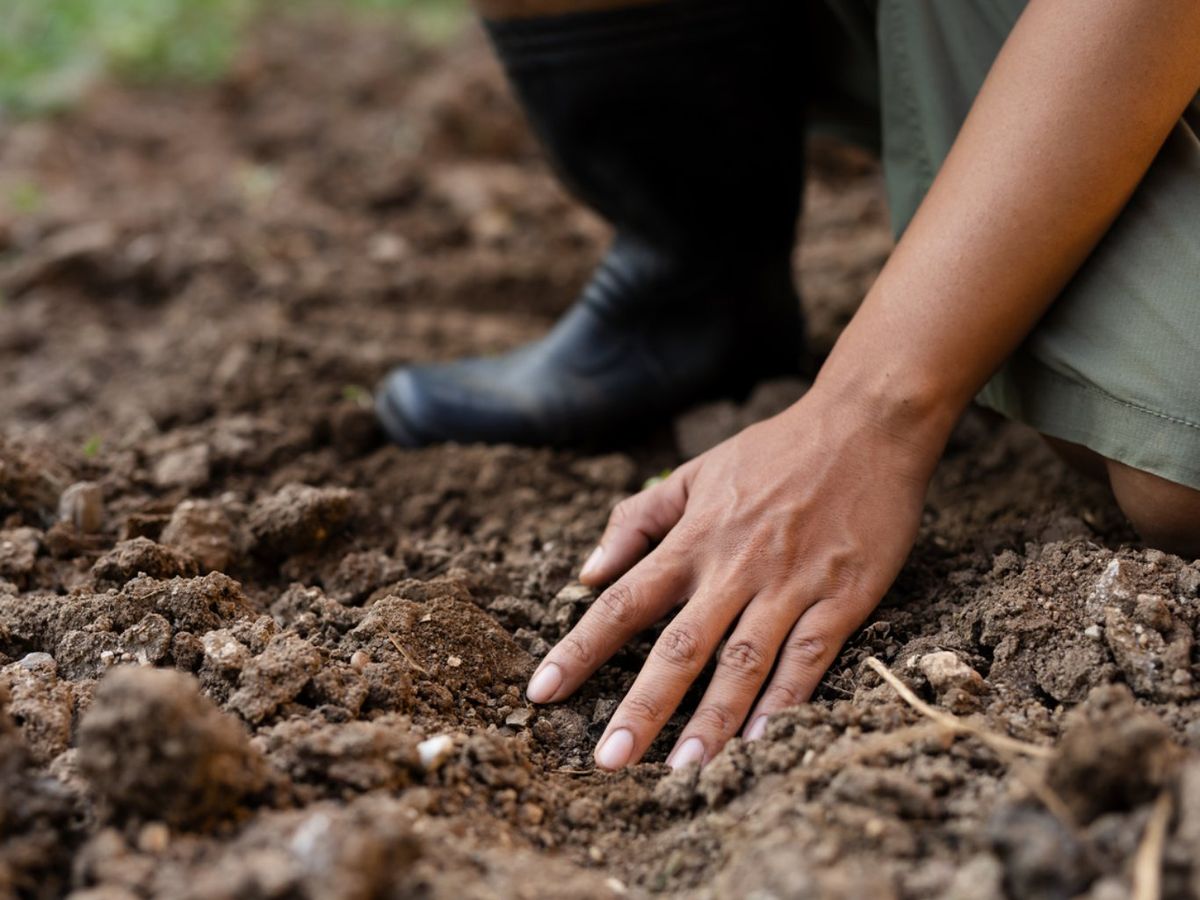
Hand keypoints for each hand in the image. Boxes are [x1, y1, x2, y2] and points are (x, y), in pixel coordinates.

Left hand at [525, 387, 940, 769]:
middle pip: (679, 646)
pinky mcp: (843, 596)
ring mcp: (790, 584)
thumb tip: (589, 571)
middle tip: (608, 760)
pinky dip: (784, 700)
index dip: (580, 648)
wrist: (866, 425)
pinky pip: (809, 656)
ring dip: (712, 719)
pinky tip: (762, 741)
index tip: (542, 692)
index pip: (623, 601)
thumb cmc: (775, 451)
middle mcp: (734, 567)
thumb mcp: (696, 472)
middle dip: (642, 706)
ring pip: (743, 661)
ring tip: (681, 769)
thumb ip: (640, 520)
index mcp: (694, 539)